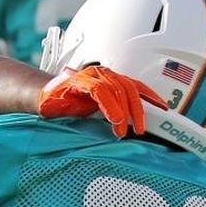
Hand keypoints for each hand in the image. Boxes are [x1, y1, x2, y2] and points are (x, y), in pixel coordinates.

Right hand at [38, 65, 167, 137]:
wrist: (41, 101)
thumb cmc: (66, 106)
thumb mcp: (94, 111)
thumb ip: (111, 113)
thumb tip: (130, 128)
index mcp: (109, 80)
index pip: (135, 85)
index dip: (151, 95)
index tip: (165, 108)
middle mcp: (103, 74)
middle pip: (129, 88)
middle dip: (138, 110)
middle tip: (140, 130)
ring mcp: (90, 76)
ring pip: (117, 89)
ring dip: (123, 113)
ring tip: (122, 132)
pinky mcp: (78, 81)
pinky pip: (100, 91)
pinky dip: (109, 106)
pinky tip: (113, 120)